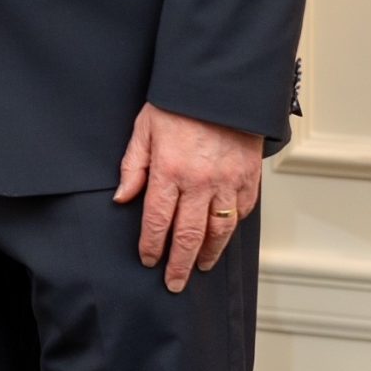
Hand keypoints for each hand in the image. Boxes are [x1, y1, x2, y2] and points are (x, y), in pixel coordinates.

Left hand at [113, 103, 264, 290]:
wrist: (221, 87)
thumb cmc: (178, 105)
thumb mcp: (144, 129)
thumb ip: (133, 167)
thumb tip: (122, 199)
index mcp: (170, 171)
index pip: (158, 221)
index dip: (152, 246)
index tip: (149, 261)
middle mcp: (200, 183)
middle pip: (189, 236)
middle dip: (180, 264)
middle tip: (174, 283)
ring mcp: (228, 183)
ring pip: (219, 232)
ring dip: (209, 254)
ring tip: (200, 268)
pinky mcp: (249, 180)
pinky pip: (241, 213)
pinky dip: (232, 229)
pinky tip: (222, 238)